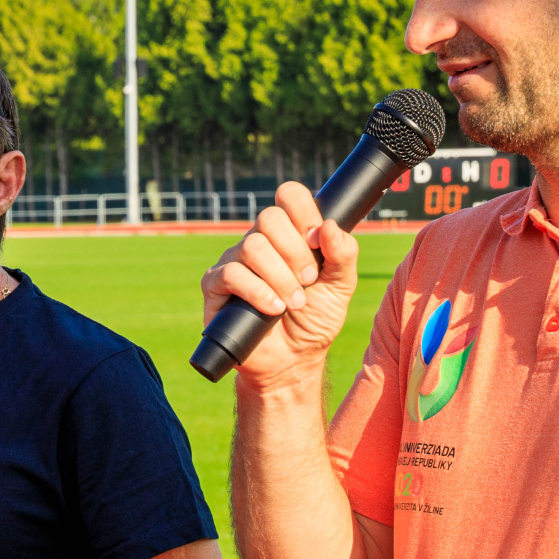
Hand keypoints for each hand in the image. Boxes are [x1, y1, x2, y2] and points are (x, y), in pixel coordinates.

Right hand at [200, 182, 362, 387]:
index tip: (317, 241)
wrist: (292, 361)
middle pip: (269, 217)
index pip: (289, 196)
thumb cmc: (314, 321)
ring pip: (252, 246)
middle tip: (308, 279)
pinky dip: (257, 291)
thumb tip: (329, 226)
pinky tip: (272, 309)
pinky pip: (231, 274)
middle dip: (295, 250)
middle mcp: (259, 242)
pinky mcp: (215, 286)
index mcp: (289, 234)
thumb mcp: (341, 287)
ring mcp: (235, 261)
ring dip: (279, 276)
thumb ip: (343, 255)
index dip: (304, 212)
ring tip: (293, 302)